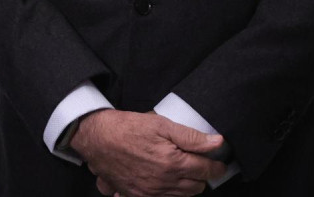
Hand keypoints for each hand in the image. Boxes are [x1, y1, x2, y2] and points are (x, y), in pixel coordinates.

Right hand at [70, 110, 225, 196]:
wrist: (96, 138)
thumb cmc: (127, 128)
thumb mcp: (160, 124)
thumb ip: (191, 136)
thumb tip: (217, 143)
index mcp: (173, 163)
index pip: (207, 170)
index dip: (216, 164)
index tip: (217, 160)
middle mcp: (164, 182)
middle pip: (197, 186)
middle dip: (201, 175)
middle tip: (197, 162)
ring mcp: (151, 192)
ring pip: (183, 196)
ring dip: (187, 185)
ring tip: (181, 169)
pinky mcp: (138, 196)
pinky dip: (170, 193)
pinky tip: (165, 180)